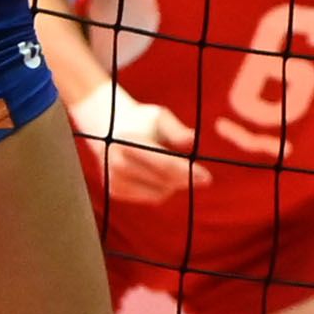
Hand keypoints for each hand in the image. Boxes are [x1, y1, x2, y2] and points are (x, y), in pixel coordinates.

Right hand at [69, 79, 210, 205]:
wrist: (106, 127)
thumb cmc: (141, 120)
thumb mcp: (160, 117)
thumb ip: (176, 131)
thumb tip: (194, 141)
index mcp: (129, 142)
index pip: (164, 164)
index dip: (187, 173)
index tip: (207, 178)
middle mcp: (118, 163)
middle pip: (163, 181)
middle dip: (185, 180)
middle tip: (203, 177)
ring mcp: (114, 179)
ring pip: (157, 194)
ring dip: (173, 185)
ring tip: (177, 169)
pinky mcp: (114, 190)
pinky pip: (149, 197)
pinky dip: (160, 189)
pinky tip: (160, 175)